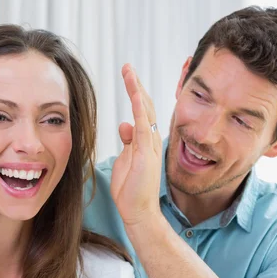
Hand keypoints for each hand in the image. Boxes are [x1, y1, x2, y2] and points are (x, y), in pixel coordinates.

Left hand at [111, 64, 162, 226]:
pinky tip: (135, 95)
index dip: (135, 92)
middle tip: (127, 67)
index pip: (141, 110)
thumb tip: (124, 124)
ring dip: (136, 90)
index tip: (128, 75)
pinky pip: (144, 126)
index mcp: (146, 140)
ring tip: (129, 72)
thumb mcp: (126, 159)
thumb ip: (128, 141)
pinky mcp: (146, 153)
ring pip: (144, 111)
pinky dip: (139, 110)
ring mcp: (150, 145)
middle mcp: (151, 139)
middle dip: (135, 85)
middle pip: (144, 105)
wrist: (138, 210)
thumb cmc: (131, 188)